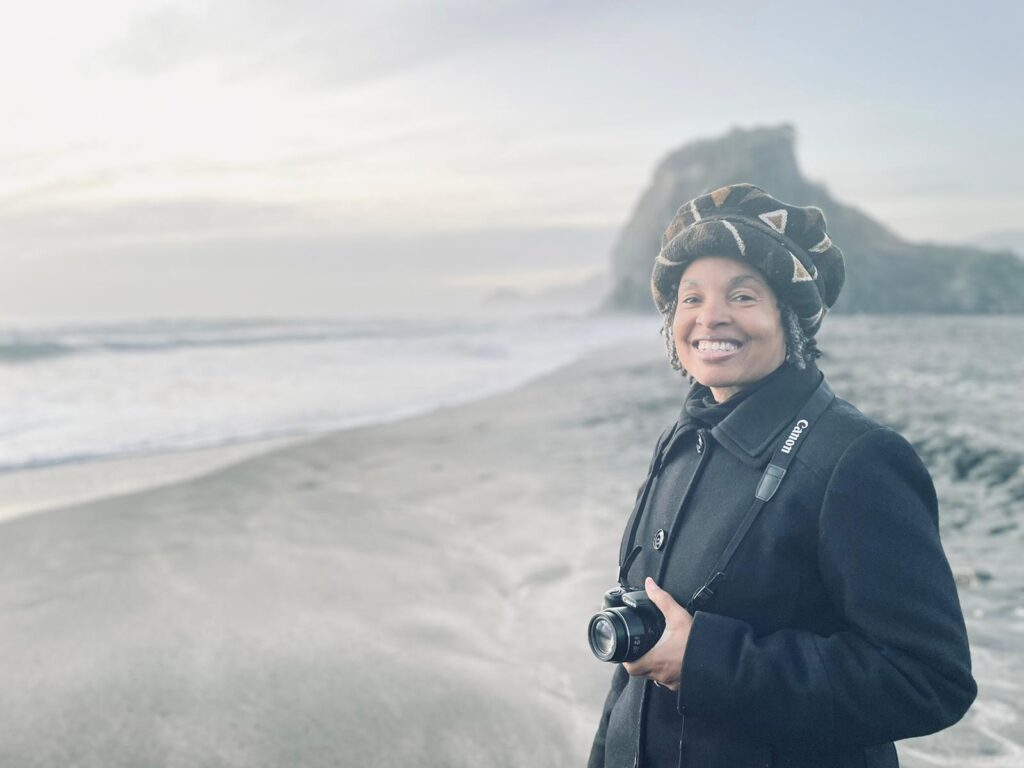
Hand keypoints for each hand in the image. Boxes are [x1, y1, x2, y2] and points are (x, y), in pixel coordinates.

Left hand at [622, 577, 693, 691]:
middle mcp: (662, 674)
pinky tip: (673, 661)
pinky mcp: (682, 685)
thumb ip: (661, 599)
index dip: (626, 660)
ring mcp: (672, 682)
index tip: (628, 650)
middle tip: (642, 649)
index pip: (631, 667)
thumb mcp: (677, 615)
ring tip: (657, 653)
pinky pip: (669, 681)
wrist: (720, 658)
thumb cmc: (697, 640)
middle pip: (641, 673)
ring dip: (653, 667)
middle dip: (639, 661)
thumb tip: (649, 584)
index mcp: (655, 660)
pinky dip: (667, 672)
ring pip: (655, 678)